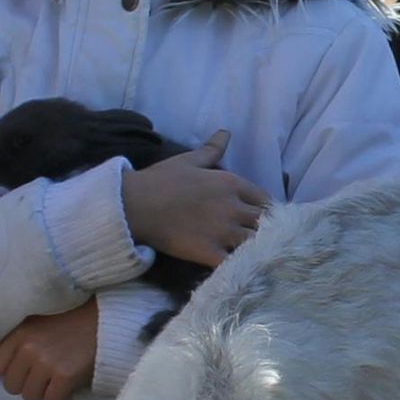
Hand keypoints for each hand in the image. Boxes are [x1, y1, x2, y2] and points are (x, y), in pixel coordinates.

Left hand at [0, 300, 99, 399]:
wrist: (106, 319)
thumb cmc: (72, 320)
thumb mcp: (39, 322)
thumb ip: (20, 340)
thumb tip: (5, 368)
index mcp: (20, 333)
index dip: (10, 371)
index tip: (23, 369)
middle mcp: (28, 349)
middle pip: (12, 386)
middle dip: (26, 384)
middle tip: (42, 376)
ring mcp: (46, 363)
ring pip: (30, 396)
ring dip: (42, 392)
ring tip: (55, 379)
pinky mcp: (65, 376)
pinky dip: (60, 395)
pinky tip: (68, 382)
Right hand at [120, 131, 268, 266]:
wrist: (134, 205)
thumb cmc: (160, 180)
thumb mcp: (189, 160)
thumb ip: (212, 149)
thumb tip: (226, 132)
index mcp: (231, 183)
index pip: (264, 198)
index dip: (265, 209)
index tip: (259, 216)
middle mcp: (233, 207)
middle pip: (265, 221)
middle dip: (266, 229)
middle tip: (261, 237)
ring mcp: (223, 232)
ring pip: (256, 242)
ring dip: (257, 246)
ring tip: (255, 253)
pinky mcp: (210, 253)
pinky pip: (236, 262)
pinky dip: (242, 265)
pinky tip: (241, 267)